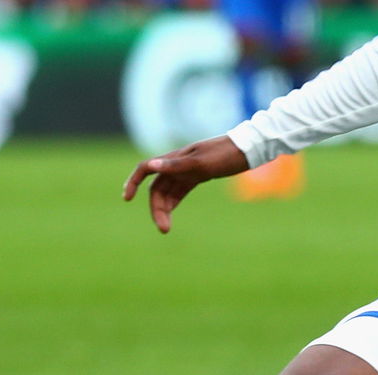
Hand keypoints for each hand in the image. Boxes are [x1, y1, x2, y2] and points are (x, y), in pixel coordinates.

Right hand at [123, 135, 250, 233]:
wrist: (249, 149)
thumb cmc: (225, 154)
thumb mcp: (201, 162)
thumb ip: (176, 165)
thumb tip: (150, 165)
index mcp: (175, 158)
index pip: (146, 168)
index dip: (134, 182)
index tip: (127, 199)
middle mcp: (178, 164)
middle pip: (157, 187)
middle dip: (156, 208)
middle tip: (163, 229)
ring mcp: (188, 170)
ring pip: (167, 191)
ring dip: (164, 209)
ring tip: (166, 228)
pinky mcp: (198, 176)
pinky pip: (179, 191)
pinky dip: (173, 203)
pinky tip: (170, 216)